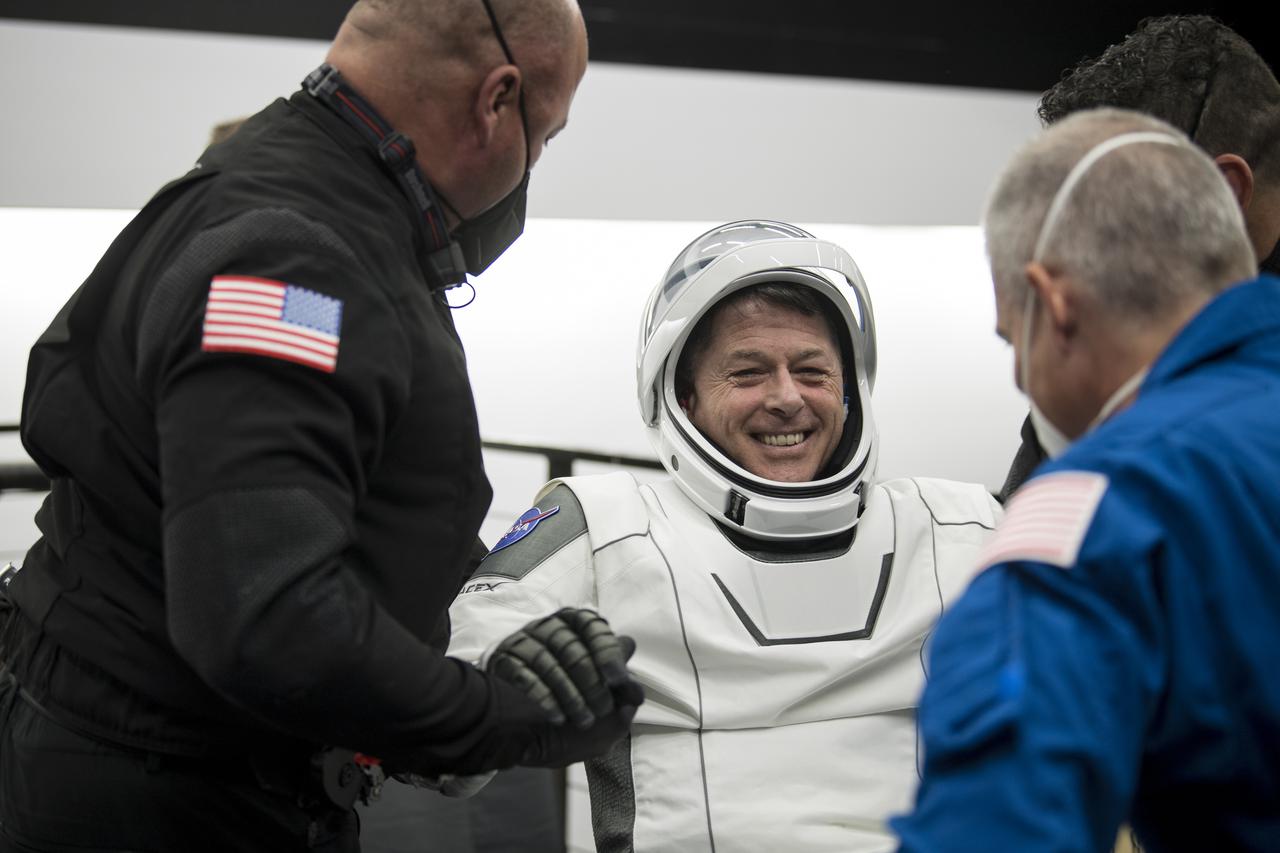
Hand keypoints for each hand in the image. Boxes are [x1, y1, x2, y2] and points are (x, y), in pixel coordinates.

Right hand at [487, 607, 641, 728]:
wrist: (519, 730)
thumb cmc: (566, 708)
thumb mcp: (599, 703)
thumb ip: (619, 695)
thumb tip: (637, 692)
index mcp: (574, 626)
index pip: (592, 626)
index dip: (607, 651)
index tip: (618, 679)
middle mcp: (547, 627)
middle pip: (571, 647)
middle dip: (591, 682)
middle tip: (602, 710)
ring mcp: (521, 642)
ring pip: (547, 661)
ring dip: (570, 694)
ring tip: (583, 720)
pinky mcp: (501, 661)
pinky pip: (522, 675)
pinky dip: (543, 698)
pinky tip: (557, 717)